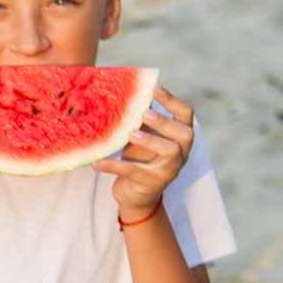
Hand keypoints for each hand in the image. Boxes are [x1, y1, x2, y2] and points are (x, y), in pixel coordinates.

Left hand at [96, 86, 195, 219]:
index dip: (173, 100)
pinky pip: (134, 172)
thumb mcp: (142, 136)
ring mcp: (169, 170)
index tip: (155, 88)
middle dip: (166, 122)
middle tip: (146, 114)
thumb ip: (141, 119)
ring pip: (170, 152)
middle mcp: (181, 153)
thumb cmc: (140, 158)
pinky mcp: (152, 184)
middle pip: (185, 133)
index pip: (187, 114)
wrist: (135, 194)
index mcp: (180, 137)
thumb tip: (126, 92)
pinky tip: (95, 163)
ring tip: (131, 134)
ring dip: (151, 140)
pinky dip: (113, 166)